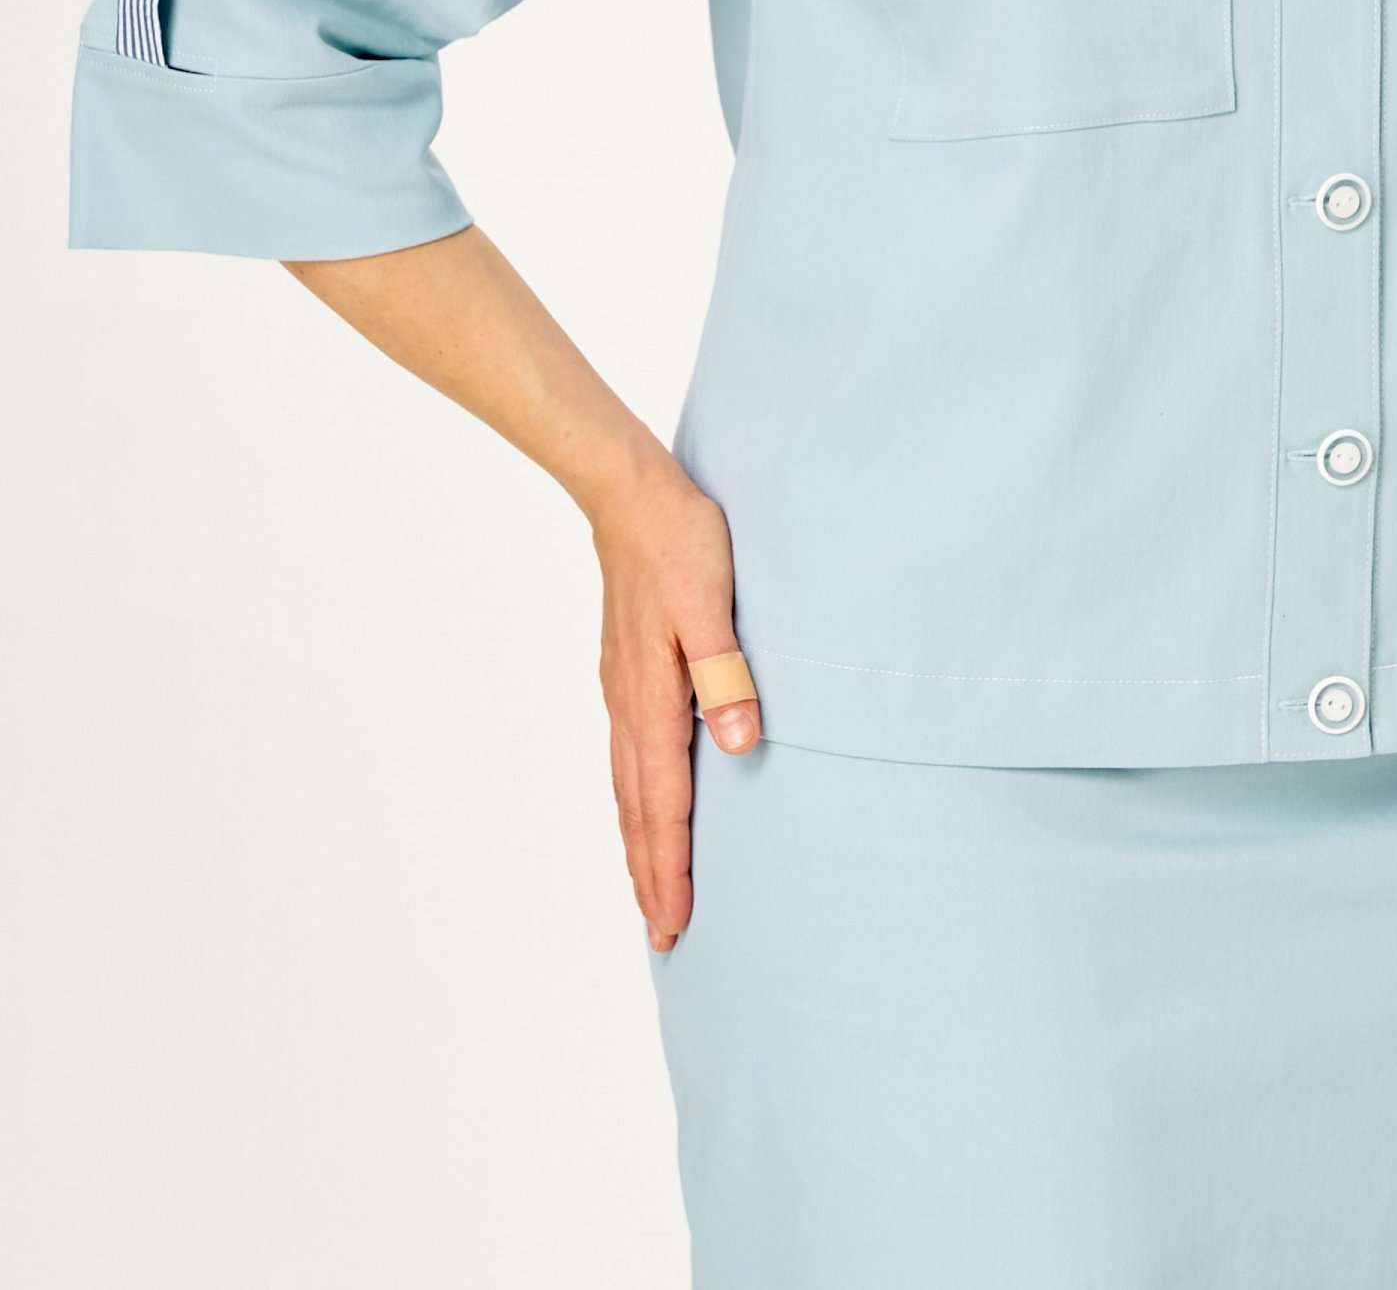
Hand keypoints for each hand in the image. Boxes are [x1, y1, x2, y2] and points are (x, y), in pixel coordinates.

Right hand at [591, 453, 760, 951]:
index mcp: (651, 697)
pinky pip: (628, 757)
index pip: (662, 804)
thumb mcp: (712, 602)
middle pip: (637, 811)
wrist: (630, 493)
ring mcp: (622, 690)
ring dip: (640, 844)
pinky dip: (635, 801)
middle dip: (650, 876)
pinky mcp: (625, 673)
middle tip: (664, 938)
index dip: (670, 868)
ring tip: (652, 891)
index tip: (674, 925)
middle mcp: (629, 705)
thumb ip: (725, 673)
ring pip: (628, 788)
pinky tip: (645, 805)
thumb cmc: (681, 542)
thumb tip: (737, 744)